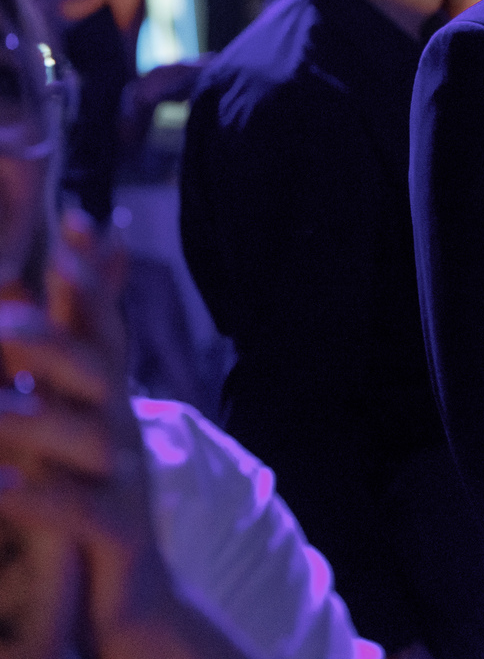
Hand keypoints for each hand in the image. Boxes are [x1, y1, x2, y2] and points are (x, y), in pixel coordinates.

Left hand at [0, 221, 248, 658]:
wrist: (133, 602)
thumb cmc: (86, 507)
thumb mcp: (72, 430)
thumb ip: (64, 365)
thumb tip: (48, 296)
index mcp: (106, 398)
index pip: (103, 318)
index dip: (90, 271)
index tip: (72, 218)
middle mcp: (120, 427)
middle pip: (97, 366)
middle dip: (55, 334)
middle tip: (5, 320)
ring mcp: (121, 478)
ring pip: (83, 434)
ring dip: (32, 415)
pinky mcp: (113, 531)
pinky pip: (73, 508)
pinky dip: (33, 493)